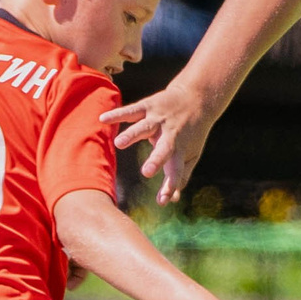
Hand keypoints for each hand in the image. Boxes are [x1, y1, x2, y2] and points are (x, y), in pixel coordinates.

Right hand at [100, 81, 214, 204]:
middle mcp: (171, 135)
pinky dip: (117, 114)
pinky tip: (103, 119)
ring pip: (144, 128)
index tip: (162, 201)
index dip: (170, 185)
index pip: (176, 170)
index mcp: (181, 150)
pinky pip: (132, 110)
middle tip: (147, 172)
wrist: (197, 98)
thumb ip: (180, 176)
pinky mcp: (149, 106)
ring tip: (119, 144)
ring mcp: (159, 120)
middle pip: (164, 149)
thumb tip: (172, 200)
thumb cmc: (191, 133)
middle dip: (156, 160)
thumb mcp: (191, 155)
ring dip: (132, 135)